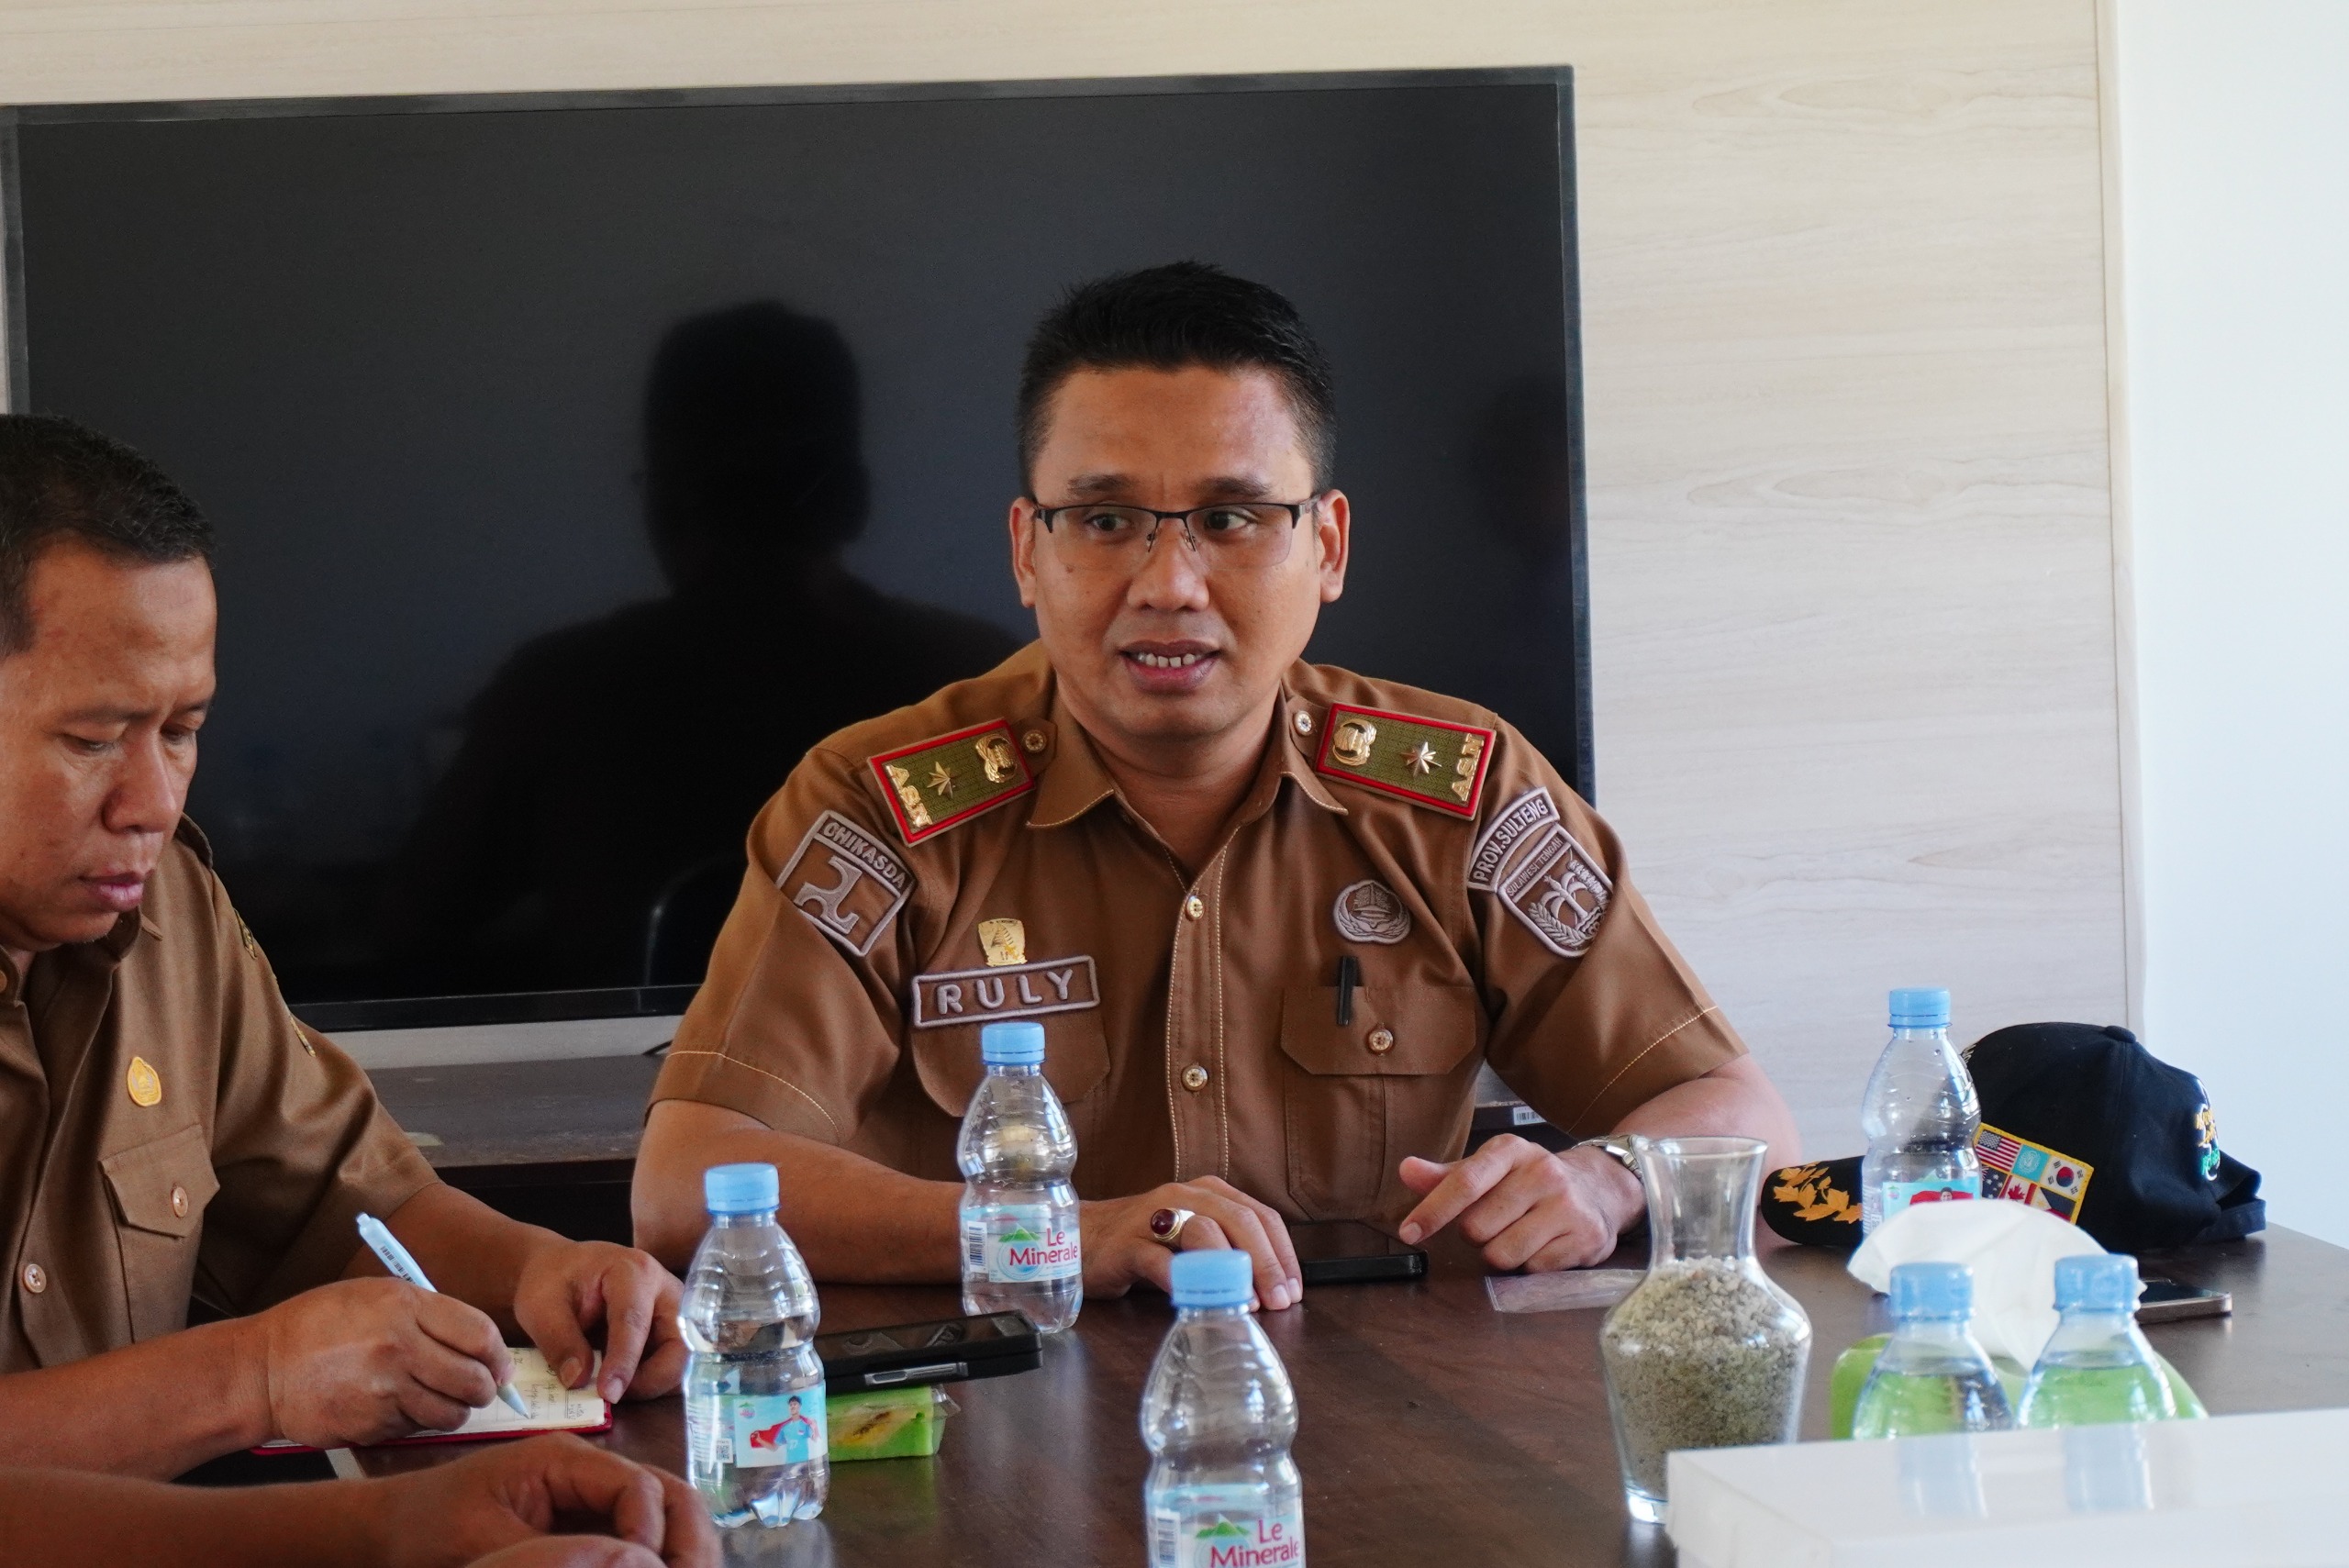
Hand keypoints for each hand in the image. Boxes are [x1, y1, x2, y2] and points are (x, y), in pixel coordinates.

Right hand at [256, 1277, 514, 1447]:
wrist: (261, 1370)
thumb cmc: (318, 1326)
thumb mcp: (374, 1295)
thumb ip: (429, 1314)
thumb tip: (481, 1345)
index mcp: (404, 1307)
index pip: (480, 1335)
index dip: (497, 1355)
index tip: (498, 1364)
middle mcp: (399, 1348)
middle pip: (474, 1380)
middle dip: (485, 1387)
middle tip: (479, 1387)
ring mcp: (385, 1391)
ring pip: (451, 1413)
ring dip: (455, 1411)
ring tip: (440, 1400)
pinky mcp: (371, 1426)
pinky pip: (417, 1429)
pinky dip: (419, 1423)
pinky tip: (400, 1408)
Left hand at [368, 1433, 714, 1567]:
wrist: (388, 1532)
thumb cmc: (426, 1530)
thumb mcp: (489, 1544)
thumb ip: (559, 1553)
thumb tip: (633, 1563)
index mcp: (564, 1459)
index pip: (638, 1489)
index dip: (650, 1536)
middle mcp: (588, 1469)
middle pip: (667, 1493)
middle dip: (687, 1540)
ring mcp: (588, 1494)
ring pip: (661, 1514)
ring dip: (678, 1549)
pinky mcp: (582, 1520)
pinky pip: (634, 1534)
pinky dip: (652, 1557)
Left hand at [511, 1241, 686, 1403]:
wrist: (561, 1271)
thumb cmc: (552, 1280)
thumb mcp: (540, 1306)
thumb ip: (558, 1340)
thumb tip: (579, 1380)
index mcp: (632, 1272)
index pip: (634, 1321)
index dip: (623, 1361)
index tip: (608, 1394)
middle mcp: (664, 1291)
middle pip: (679, 1344)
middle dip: (652, 1379)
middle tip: (613, 1394)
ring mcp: (672, 1313)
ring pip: (681, 1361)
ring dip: (652, 1384)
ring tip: (612, 1388)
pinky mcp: (669, 1332)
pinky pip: (671, 1366)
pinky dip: (650, 1384)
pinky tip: (620, 1383)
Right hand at [1080, 1178, 1304, 1309]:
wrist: (1084, 1237)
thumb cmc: (1147, 1243)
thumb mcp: (1194, 1239)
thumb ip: (1228, 1253)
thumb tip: (1273, 1288)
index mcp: (1209, 1192)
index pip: (1260, 1216)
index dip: (1282, 1254)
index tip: (1292, 1290)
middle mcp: (1185, 1196)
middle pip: (1238, 1221)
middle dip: (1265, 1263)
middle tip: (1277, 1301)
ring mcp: (1154, 1216)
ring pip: (1203, 1232)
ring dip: (1230, 1271)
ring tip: (1244, 1303)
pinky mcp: (1126, 1243)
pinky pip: (1158, 1260)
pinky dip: (1181, 1280)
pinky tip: (1195, 1301)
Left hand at [1397, 1136, 1641, 1272]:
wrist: (1599, 1188)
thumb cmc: (1530, 1181)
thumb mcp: (1490, 1169)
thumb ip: (1446, 1176)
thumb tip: (1406, 1170)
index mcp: (1511, 1150)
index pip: (1464, 1182)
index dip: (1432, 1211)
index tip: (1409, 1233)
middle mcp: (1542, 1172)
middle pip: (1477, 1228)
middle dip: (1477, 1235)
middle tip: (1496, 1223)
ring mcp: (1568, 1205)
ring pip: (1503, 1255)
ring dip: (1501, 1254)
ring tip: (1520, 1234)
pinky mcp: (1587, 1238)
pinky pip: (1534, 1270)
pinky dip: (1531, 1265)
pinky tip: (1544, 1245)